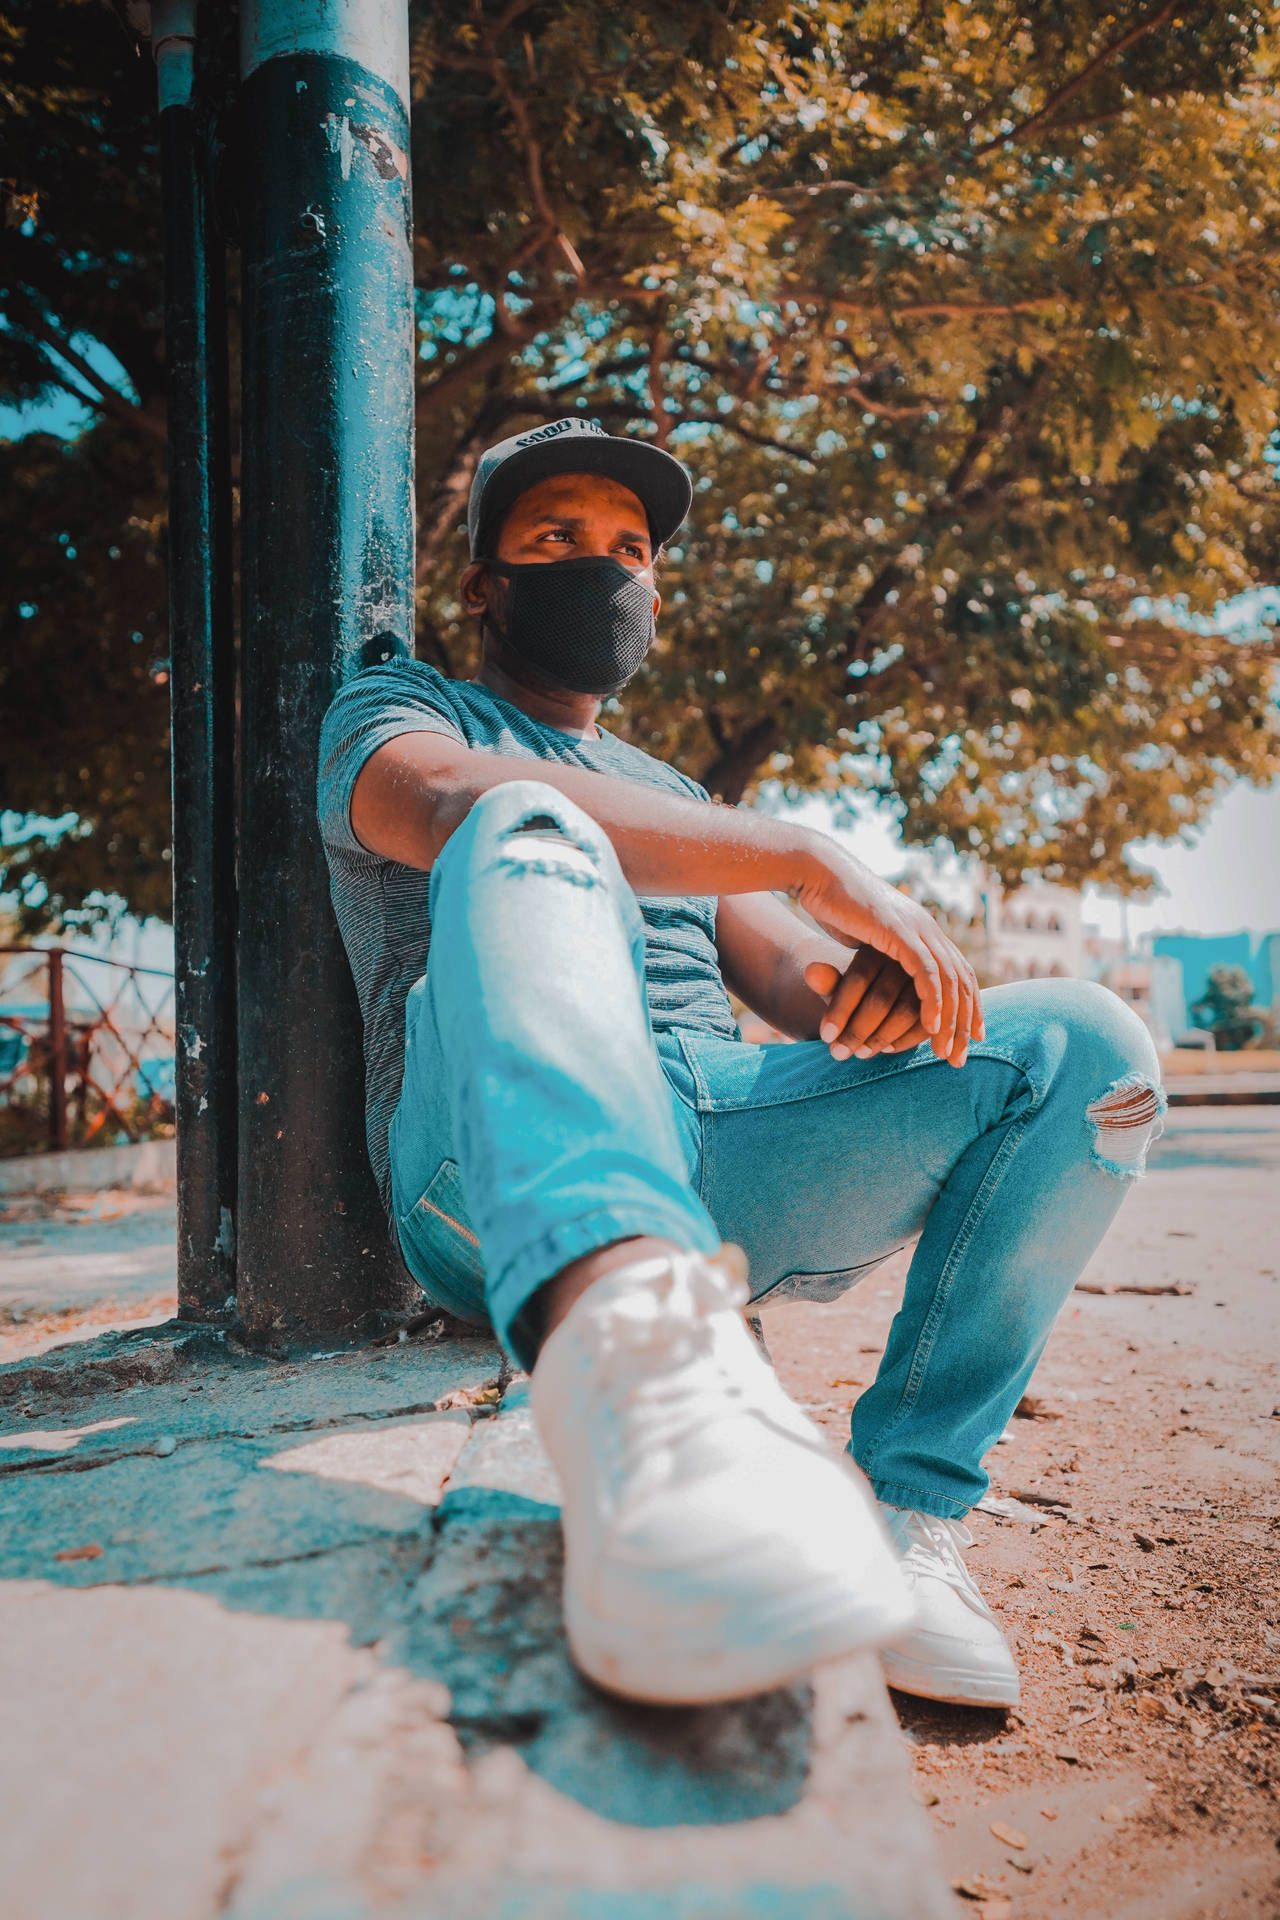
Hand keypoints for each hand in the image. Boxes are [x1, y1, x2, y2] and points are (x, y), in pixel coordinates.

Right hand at [794, 850, 983, 1067]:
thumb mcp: (864, 935)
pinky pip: (927, 973)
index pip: (959, 971)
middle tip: (961, 1056)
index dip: (968, 1005)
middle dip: (966, 1021)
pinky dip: (934, 1002)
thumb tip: (881, 976)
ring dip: (952, 1020)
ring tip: (946, 1051)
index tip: (968, 1036)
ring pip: (950, 980)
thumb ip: (880, 956)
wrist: (817, 872)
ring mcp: (917, 928)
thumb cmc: (832, 903)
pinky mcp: (900, 932)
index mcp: (923, 929)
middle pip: (963, 980)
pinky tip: (933, 1027)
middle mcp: (927, 928)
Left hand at [804, 952, 932, 1060]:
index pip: (858, 978)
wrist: (877, 992)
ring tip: (861, 1055)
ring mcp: (927, 979)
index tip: (824, 1037)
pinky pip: (928, 1022)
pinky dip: (908, 1039)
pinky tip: (889, 1050)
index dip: (840, 1009)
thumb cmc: (850, 992)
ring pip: (909, 1010)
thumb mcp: (835, 986)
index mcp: (876, 947)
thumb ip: (826, 980)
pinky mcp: (943, 1000)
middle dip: (858, 1030)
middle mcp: (905, 958)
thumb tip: (811, 970)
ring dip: (883, 1038)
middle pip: (883, 997)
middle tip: (838, 1054)